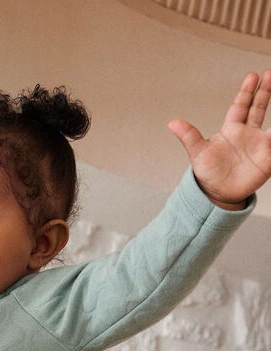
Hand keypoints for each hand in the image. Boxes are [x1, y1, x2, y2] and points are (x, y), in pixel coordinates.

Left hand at [168, 70, 270, 208]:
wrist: (218, 194)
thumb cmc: (208, 173)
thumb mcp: (197, 153)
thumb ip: (189, 137)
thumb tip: (172, 123)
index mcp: (230, 130)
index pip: (240, 106)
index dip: (246, 91)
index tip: (253, 76)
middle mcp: (246, 134)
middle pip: (258, 108)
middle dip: (264, 91)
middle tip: (269, 74)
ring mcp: (259, 145)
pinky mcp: (268, 158)